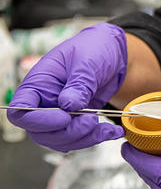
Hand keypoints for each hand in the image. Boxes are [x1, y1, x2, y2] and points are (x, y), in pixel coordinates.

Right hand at [8, 23, 127, 151]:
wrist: (113, 53)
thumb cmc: (93, 49)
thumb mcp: (88, 62)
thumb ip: (78, 84)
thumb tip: (68, 105)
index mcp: (38, 83)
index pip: (20, 111)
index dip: (37, 121)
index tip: (64, 118)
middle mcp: (44, 102)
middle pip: (40, 133)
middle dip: (68, 133)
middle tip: (91, 120)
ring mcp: (59, 114)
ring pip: (60, 140)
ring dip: (83, 138)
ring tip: (104, 126)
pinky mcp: (75, 121)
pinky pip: (79, 138)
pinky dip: (96, 137)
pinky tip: (112, 131)